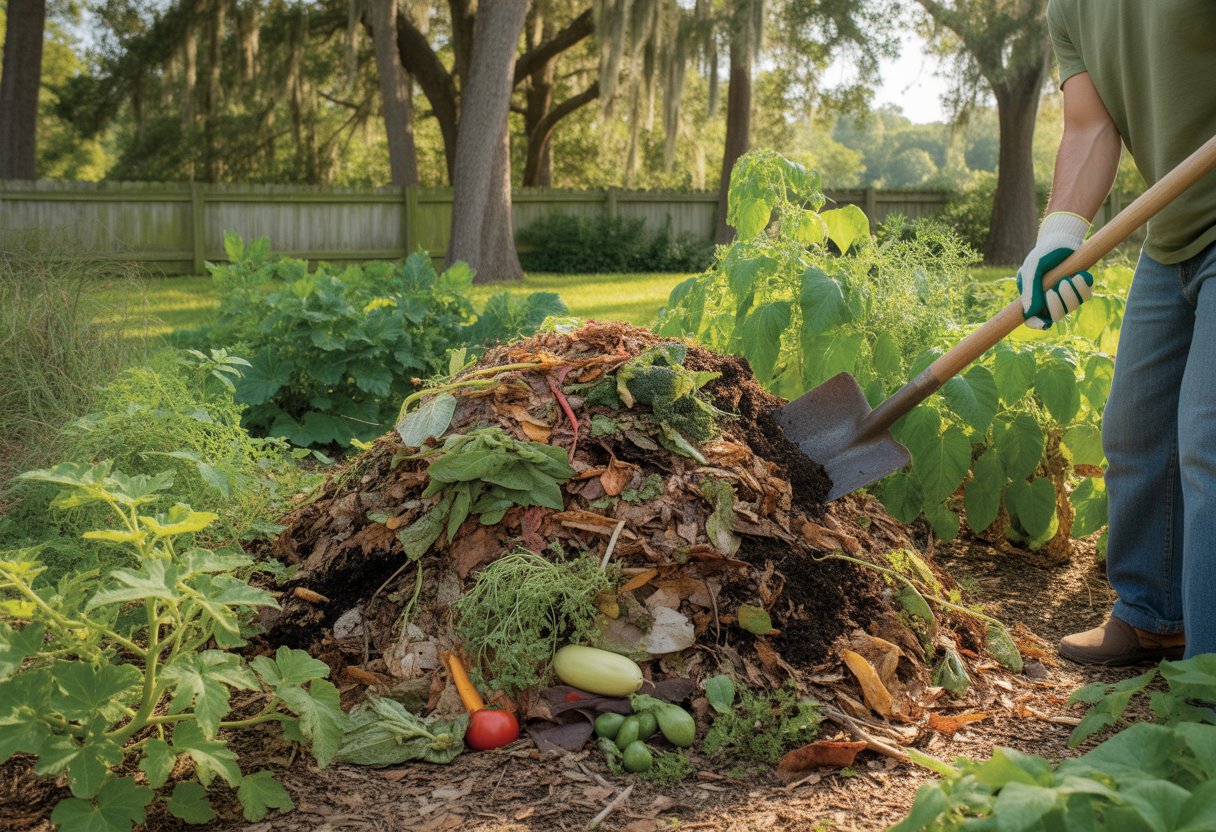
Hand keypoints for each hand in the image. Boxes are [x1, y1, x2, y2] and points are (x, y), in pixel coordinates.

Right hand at [1016, 212, 1093, 328]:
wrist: (1063, 238)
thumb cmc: (1044, 252)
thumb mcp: (1033, 268)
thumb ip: (1030, 289)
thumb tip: (1029, 312)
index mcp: (1032, 296)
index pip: (1032, 319)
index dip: (1037, 324)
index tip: (1044, 323)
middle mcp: (1048, 298)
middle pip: (1056, 316)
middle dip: (1058, 303)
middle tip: (1057, 287)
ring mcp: (1065, 294)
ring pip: (1072, 307)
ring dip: (1072, 293)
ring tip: (1068, 278)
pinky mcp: (1080, 288)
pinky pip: (1086, 297)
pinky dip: (1083, 287)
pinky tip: (1079, 275)